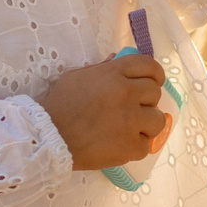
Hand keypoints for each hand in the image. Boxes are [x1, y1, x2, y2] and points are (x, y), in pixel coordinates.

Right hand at [37, 54, 174, 170]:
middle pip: (155, 93)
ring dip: (146, 125)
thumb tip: (117, 59)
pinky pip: (145, 145)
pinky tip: (118, 145)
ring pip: (158, 120)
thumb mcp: (76, 77)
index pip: (150, 66)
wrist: (48, 139)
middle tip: (130, 110)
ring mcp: (130, 121)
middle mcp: (126, 94)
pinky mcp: (129, 146)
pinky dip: (134, 147)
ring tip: (129, 130)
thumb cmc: (59, 106)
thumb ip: (101, 69)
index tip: (151, 83)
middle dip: (146, 101)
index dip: (154, 75)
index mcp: (114, 74)